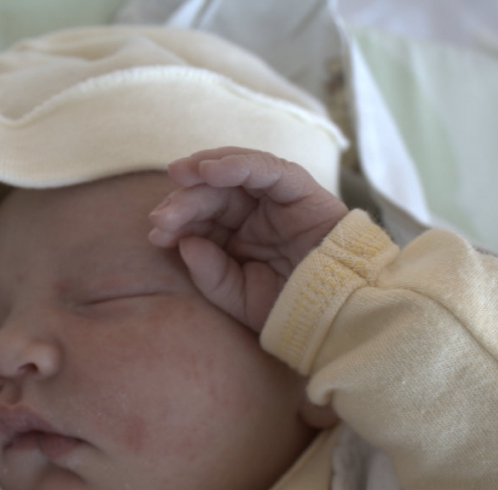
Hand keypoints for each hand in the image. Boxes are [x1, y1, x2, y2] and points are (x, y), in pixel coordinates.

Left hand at [148, 147, 348, 331]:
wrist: (341, 318)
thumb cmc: (291, 310)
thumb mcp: (239, 299)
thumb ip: (210, 274)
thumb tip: (184, 243)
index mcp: (238, 239)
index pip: (202, 220)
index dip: (177, 222)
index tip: (156, 236)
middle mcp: (255, 215)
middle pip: (213, 195)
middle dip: (184, 201)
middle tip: (162, 218)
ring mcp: (277, 200)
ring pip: (235, 173)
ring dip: (204, 170)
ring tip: (180, 176)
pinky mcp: (300, 189)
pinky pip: (267, 168)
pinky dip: (238, 164)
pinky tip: (210, 170)